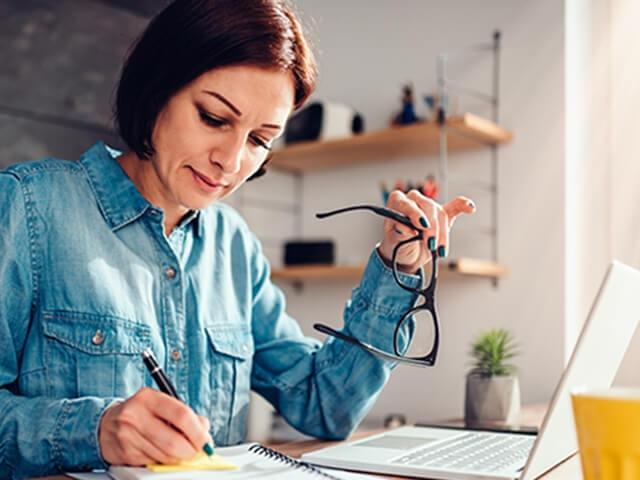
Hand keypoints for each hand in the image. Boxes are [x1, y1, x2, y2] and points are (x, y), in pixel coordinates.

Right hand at [98, 387, 212, 465]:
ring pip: (164, 455)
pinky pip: (153, 463)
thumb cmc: (141, 413)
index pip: (181, 415)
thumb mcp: (161, 404)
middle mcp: (135, 415)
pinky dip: (165, 462)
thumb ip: (184, 414)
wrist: (105, 424)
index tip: (206, 441)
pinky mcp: (125, 453)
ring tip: (182, 451)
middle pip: (173, 441)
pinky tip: (164, 453)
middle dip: (191, 450)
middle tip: (198, 452)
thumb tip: (204, 430)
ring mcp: (128, 436)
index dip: (198, 432)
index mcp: (148, 398)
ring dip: (179, 458)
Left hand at [378, 190, 475, 272]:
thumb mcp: (393, 241)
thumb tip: (405, 227)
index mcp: (397, 202)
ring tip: (439, 250)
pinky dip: (463, 206)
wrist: (406, 254)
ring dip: (442, 234)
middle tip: (431, 244)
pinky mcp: (442, 215)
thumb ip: (399, 232)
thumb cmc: (396, 244)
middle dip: (431, 227)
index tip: (421, 226)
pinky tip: (470, 208)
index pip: (407, 203)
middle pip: (427, 206)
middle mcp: (413, 200)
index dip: (415, 214)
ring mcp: (429, 207)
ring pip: (441, 214)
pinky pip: (455, 206)